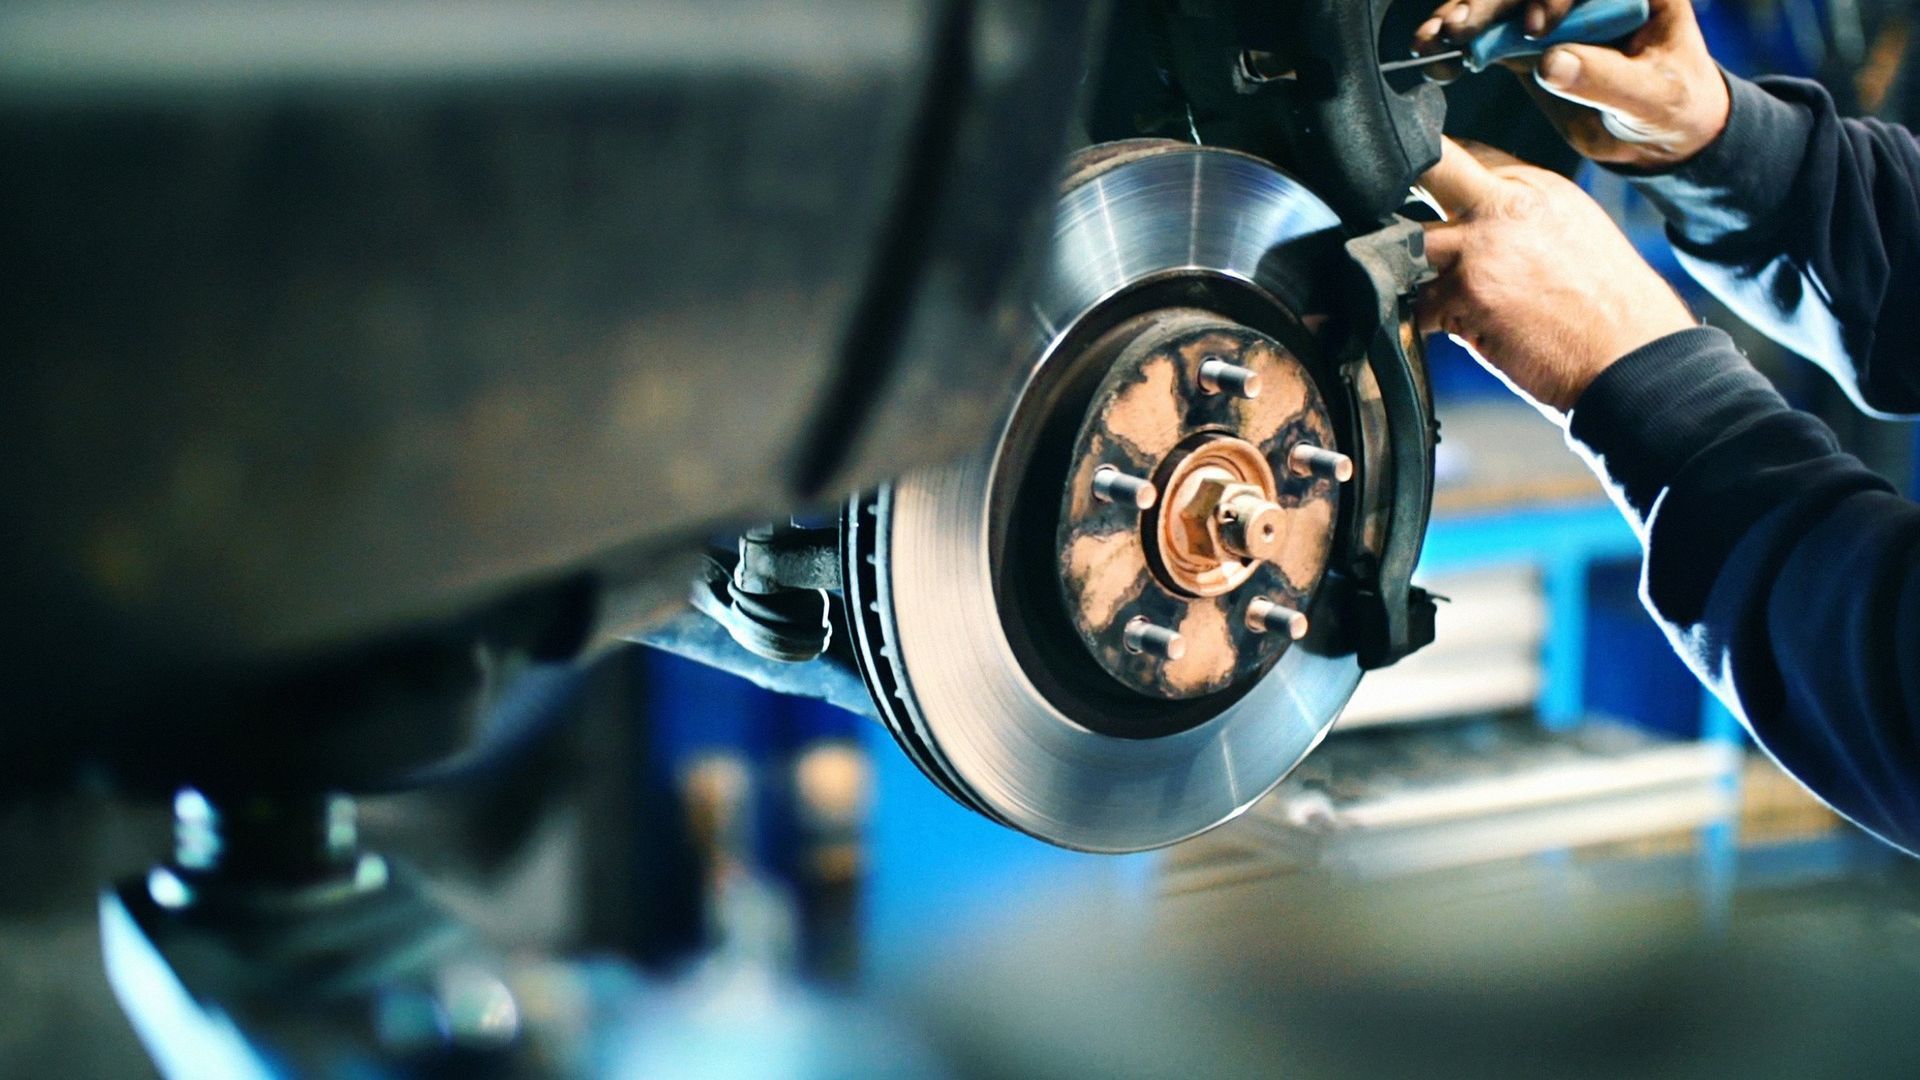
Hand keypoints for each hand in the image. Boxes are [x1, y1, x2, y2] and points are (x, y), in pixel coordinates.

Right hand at [1411, 0, 1730, 168]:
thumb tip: (1551, 64)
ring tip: (1431, 41)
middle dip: (1488, 3)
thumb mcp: (1653, 97)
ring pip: (1499, 6)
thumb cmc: (1674, 107)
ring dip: (1460, 19)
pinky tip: (1432, 55)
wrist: (1658, 134)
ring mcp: (1554, 13)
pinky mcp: (1528, 41)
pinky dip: (1457, 46)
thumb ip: (1606, 80)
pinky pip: (1486, 36)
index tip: (1535, 29)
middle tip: (1458, 28)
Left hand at [1415, 138, 1696, 414]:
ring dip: (1414, 272)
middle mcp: (1507, 205)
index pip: (1467, 155)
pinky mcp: (1466, 292)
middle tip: (1398, 223)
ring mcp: (1482, 246)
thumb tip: (1472, 218)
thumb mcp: (1573, 232)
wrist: (1633, 358)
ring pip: (1410, 244)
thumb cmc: (1609, 309)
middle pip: (1430, 170)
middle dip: (1403, 192)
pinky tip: (1465, 334)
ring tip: (1448, 299)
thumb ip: (1519, 215)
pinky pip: (1418, 304)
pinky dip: (1429, 324)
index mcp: (1537, 186)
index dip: (1436, 175)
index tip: (1423, 197)